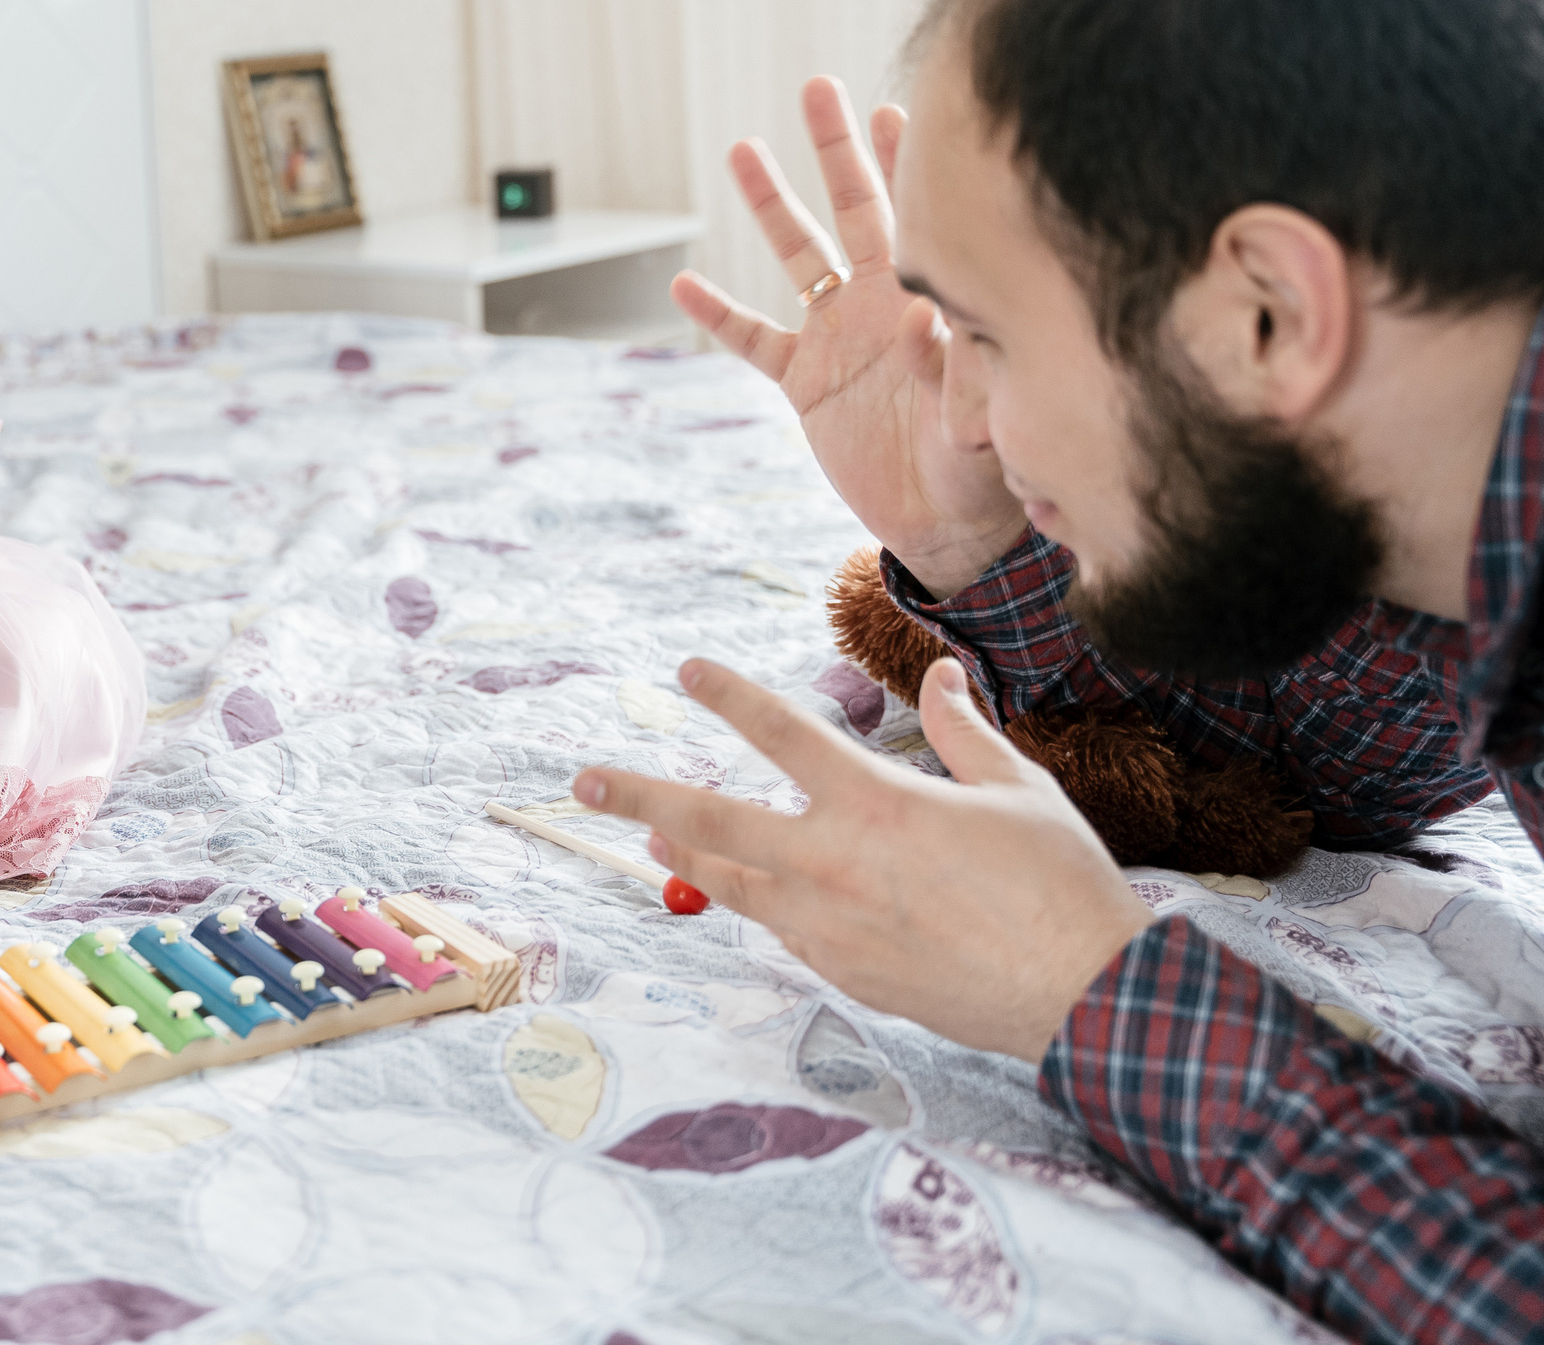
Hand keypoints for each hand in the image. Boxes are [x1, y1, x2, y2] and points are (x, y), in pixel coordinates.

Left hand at [575, 656, 1154, 1064]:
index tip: (686, 671)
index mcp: (875, 804)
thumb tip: (940, 674)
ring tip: (655, 836)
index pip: (781, 733)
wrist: (1082, 996)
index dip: (729, 696)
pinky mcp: (844, 974)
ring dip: (687, 855)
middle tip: (585, 781)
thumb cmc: (1060, 885)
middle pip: (712, 821)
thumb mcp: (1017, 788)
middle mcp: (834, 864)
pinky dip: (762, 904)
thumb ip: (963, 729)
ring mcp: (831, 926)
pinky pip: (783, 930)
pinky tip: (756, 894)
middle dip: (641, 796)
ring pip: (733, 884)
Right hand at [675, 77, 1025, 596]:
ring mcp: (838, 336)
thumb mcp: (983, 422)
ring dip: (771, 203)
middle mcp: (881, 302)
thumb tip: (923, 313)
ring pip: (797, 255)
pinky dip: (718, 314)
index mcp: (930, 301)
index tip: (895, 109)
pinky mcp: (804, 380)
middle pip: (856, 208)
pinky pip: (752, 339)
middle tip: (819, 88)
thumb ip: (957, 370)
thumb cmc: (986, 469)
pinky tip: (684, 284)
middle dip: (837, 148)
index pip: (918, 217)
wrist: (946, 525)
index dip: (905, 164)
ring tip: (742, 148)